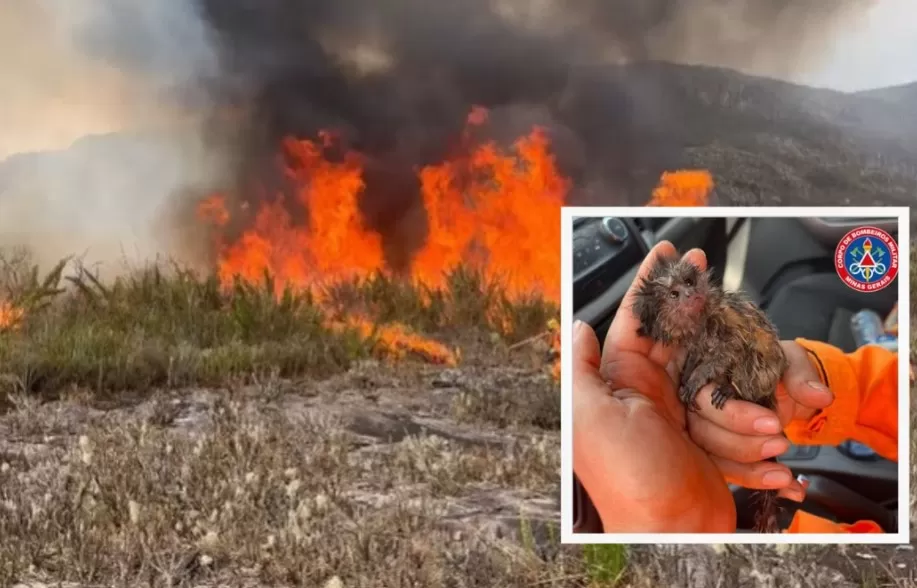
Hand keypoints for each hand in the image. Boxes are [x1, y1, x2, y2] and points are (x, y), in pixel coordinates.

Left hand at [572, 241, 735, 532]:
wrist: (670, 532)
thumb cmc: (626, 478)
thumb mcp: (588, 418)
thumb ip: (580, 369)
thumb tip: (576, 326)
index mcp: (618, 381)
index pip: (635, 318)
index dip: (651, 284)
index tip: (668, 252)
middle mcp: (647, 392)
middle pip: (676, 332)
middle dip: (692, 303)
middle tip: (708, 273)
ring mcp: (680, 412)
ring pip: (710, 366)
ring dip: (728, 367)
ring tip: (742, 370)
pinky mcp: (707, 435)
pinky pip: (731, 406)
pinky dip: (746, 402)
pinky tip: (751, 386)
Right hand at [686, 340, 834, 500]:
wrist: (777, 385)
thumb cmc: (772, 368)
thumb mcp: (788, 361)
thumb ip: (800, 376)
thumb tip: (821, 397)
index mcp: (705, 378)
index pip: (705, 400)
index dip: (735, 417)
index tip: (774, 424)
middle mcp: (696, 408)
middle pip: (703, 435)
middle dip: (742, 447)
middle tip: (782, 444)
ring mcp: (705, 433)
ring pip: (712, 459)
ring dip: (748, 472)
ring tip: (784, 476)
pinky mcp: (719, 455)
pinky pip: (732, 474)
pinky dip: (762, 483)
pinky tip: (790, 490)